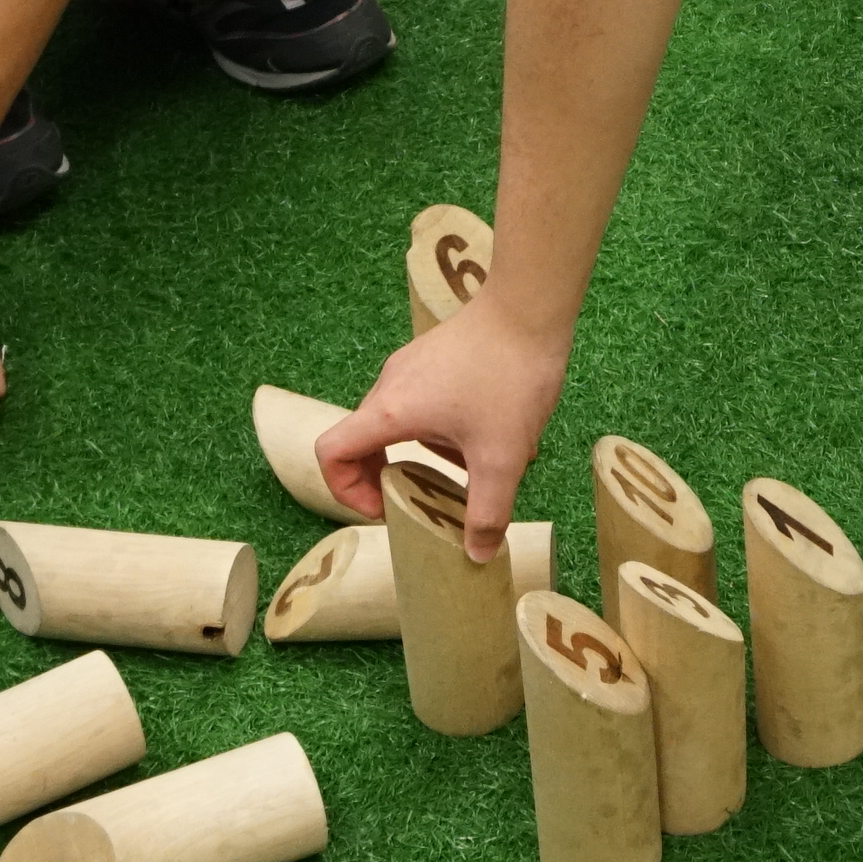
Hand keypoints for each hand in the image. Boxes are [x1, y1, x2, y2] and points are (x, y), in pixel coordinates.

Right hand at [314, 300, 570, 562]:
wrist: (530, 306)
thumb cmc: (509, 377)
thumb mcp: (502, 457)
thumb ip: (488, 511)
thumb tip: (478, 555)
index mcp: (390, 411)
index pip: (331, 453)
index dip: (346, 492)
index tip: (384, 509)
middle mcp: (390, 385)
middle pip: (365, 440)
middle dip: (390, 478)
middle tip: (424, 500)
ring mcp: (413, 366)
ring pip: (402, 422)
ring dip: (427, 454)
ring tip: (476, 469)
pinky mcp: (437, 355)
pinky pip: (425, 401)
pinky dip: (445, 428)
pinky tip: (494, 435)